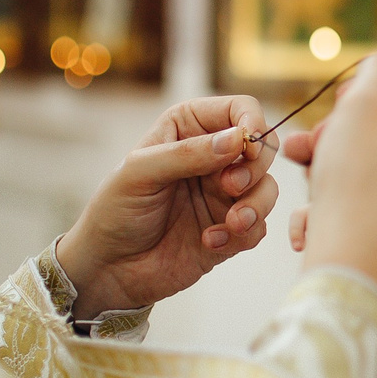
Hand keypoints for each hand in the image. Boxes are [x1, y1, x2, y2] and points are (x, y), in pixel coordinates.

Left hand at [57, 95, 278, 320]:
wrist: (108, 268)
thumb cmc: (115, 211)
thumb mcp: (139, 173)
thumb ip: (187, 153)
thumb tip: (238, 139)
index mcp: (189, 129)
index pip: (238, 109)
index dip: (252, 122)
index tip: (247, 147)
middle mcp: (213, 158)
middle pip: (263, 148)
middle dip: (255, 168)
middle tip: (231, 186)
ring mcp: (224, 195)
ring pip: (268, 189)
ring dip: (256, 206)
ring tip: (232, 223)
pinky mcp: (232, 231)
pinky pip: (259, 227)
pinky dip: (242, 235)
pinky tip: (209, 242)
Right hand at [295, 55, 376, 300]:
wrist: (354, 269)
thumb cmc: (358, 183)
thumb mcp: (364, 105)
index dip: (369, 86)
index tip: (337, 104)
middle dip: (348, 126)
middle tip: (313, 140)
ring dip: (340, 158)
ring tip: (304, 168)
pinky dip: (350, 192)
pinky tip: (316, 206)